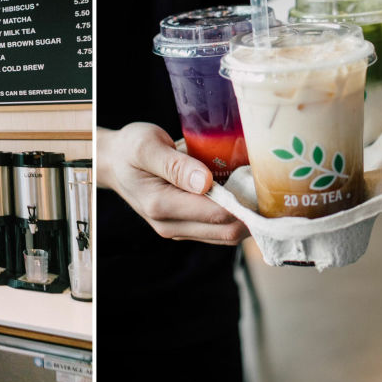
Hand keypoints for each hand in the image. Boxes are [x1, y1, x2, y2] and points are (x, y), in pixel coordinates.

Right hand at [97, 123, 249, 244]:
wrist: (113, 162)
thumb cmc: (130, 149)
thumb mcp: (148, 147)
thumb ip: (176, 165)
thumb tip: (205, 182)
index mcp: (161, 205)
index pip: (217, 215)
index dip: (245, 204)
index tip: (263, 183)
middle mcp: (170, 225)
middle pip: (227, 232)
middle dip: (252, 215)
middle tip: (268, 187)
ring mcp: (178, 229)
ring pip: (226, 235)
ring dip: (245, 217)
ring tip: (256, 189)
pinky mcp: (184, 227)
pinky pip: (217, 228)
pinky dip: (234, 216)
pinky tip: (240, 194)